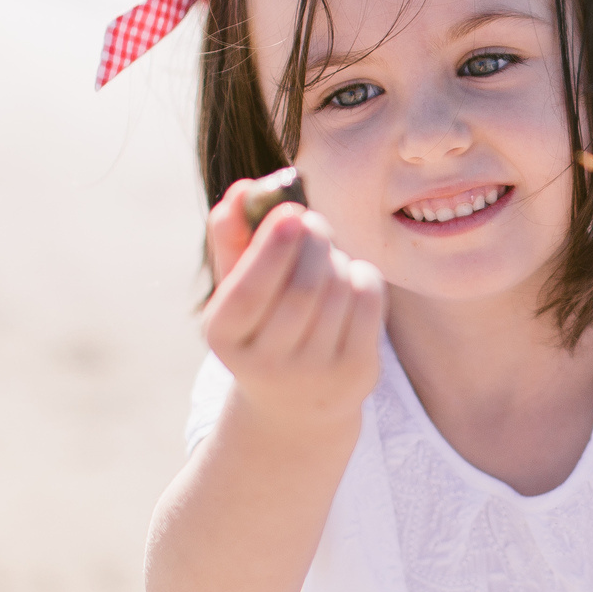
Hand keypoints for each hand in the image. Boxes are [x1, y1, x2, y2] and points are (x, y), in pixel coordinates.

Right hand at [202, 177, 385, 434]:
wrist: (295, 401)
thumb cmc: (261, 324)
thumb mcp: (236, 286)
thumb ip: (233, 238)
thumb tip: (239, 191)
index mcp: (224, 337)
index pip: (249, 291)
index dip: (273, 247)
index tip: (292, 211)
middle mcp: (266, 364)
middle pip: (303, 288)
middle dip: (313, 241)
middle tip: (313, 221)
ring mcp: (315, 373)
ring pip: (339, 289)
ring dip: (336, 259)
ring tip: (325, 259)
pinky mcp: (356, 372)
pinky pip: (368, 299)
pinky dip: (362, 275)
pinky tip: (348, 281)